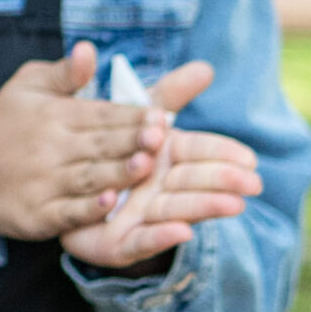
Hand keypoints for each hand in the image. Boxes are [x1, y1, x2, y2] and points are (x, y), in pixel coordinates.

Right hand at [0, 42, 162, 240]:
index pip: (101, 114)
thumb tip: (89, 49)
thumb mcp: (26, 87)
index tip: (162, 115)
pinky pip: (66, 212)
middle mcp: (51, 148)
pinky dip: (87, 210)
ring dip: (117, 173)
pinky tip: (108, 205)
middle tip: (161, 138)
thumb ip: (64, 73)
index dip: (133, 116)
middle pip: (99, 144)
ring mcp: (43, 183)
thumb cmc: (2, 124)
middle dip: (131, 141)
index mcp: (55, 115)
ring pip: (88, 177)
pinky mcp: (37, 214)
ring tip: (145, 167)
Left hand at [59, 63, 261, 268]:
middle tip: (252, 181)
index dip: (223, 154)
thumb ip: (167, 95)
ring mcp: (143, 217)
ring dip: (205, 207)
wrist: (58, 191)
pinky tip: (182, 232)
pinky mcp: (121, 244)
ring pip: (176, 210)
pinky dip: (161, 237)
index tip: (249, 156)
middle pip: (193, 181)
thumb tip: (206, 67)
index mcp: (165, 158)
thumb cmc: (106, 150)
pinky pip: (141, 240)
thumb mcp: (133, 116)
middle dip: (223, 181)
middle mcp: (159, 189)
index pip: (199, 151)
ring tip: (234, 205)